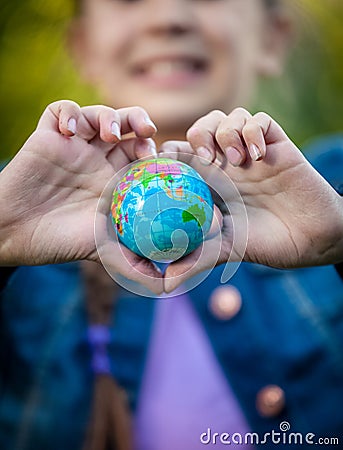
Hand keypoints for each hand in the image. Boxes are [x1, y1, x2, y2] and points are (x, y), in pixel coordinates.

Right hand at [0, 100, 162, 293]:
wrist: (14, 234)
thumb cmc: (59, 242)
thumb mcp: (104, 251)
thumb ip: (134, 263)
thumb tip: (165, 287)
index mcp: (115, 180)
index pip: (144, 154)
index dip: (158, 150)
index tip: (166, 158)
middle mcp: (97, 160)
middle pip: (127, 127)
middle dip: (139, 124)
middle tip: (146, 134)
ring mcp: (73, 147)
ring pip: (99, 114)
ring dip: (109, 116)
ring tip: (109, 134)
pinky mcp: (48, 137)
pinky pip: (61, 110)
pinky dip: (70, 112)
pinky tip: (71, 132)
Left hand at [161, 108, 342, 291]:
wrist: (310, 238)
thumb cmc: (266, 243)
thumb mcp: (226, 250)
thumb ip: (196, 259)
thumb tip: (165, 285)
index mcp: (209, 183)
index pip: (180, 154)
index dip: (169, 153)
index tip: (169, 166)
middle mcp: (228, 165)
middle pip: (201, 128)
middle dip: (198, 135)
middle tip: (206, 160)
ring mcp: (251, 153)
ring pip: (228, 117)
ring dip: (226, 131)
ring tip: (236, 159)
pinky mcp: (276, 145)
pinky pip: (260, 119)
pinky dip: (254, 130)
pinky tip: (258, 156)